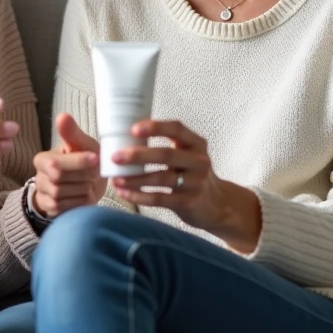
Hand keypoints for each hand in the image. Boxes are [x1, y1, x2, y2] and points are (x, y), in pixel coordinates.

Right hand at [30, 113, 104, 217]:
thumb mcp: (82, 145)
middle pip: (59, 180)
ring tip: (89, 184)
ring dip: (82, 191)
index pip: (56, 164)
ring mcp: (44, 195)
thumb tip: (62, 116)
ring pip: (61, 196)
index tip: (96, 158)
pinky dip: (79, 203)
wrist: (87, 185)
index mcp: (43, 159)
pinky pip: (63, 209)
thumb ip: (72, 133)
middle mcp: (39, 176)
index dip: (78, 162)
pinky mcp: (50, 210)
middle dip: (82, 177)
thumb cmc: (85, 160)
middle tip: (95, 174)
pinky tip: (85, 196)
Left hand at [110, 120, 260, 251]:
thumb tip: (126, 138)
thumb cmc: (192, 175)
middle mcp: (198, 161)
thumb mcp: (187, 155)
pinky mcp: (188, 202)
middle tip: (115, 157)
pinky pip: (160, 198)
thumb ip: (167, 146)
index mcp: (196, 143)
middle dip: (138, 155)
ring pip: (161, 178)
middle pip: (166, 155)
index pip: (177, 129)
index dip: (155, 127)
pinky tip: (124, 193)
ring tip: (115, 179)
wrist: (217, 205)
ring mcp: (195, 183)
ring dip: (134, 179)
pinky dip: (139, 196)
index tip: (133, 129)